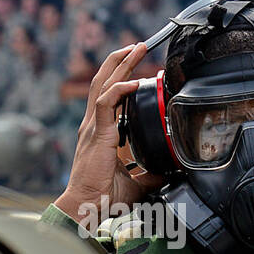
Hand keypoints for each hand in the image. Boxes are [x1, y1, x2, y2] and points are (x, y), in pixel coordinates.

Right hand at [54, 42, 161, 219]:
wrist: (86, 207)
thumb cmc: (102, 198)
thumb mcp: (134, 184)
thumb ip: (149, 175)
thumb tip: (167, 173)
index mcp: (99, 133)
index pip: (108, 97)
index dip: (121, 79)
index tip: (137, 69)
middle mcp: (93, 125)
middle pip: (104, 82)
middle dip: (121, 61)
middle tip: (139, 46)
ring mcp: (93, 128)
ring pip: (104, 85)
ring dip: (121, 65)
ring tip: (136, 48)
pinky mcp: (96, 134)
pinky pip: (106, 103)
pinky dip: (119, 89)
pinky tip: (134, 82)